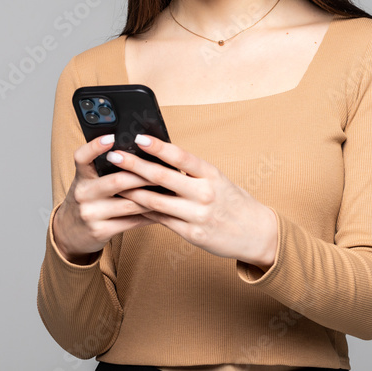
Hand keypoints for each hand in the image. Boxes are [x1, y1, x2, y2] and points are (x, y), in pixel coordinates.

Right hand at [52, 133, 161, 263]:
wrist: (71, 231)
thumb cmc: (89, 198)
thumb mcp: (89, 181)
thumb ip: (106, 169)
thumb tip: (141, 152)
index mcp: (81, 176)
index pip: (82, 157)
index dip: (95, 146)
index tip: (111, 137)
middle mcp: (83, 194)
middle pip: (116, 181)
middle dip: (143, 175)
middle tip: (164, 169)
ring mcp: (91, 214)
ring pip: (129, 203)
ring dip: (153, 196)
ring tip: (170, 189)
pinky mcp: (100, 231)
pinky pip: (132, 221)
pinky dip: (150, 215)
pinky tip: (163, 209)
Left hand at [105, 133, 277, 270]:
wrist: (257, 233)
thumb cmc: (233, 201)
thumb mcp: (218, 180)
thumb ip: (192, 171)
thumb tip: (160, 157)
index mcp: (212, 175)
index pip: (181, 156)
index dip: (158, 146)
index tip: (139, 137)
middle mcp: (205, 193)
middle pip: (163, 177)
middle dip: (135, 165)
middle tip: (115, 155)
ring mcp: (197, 215)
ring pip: (156, 201)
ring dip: (132, 190)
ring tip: (114, 180)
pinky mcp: (192, 234)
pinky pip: (161, 220)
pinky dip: (143, 210)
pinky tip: (130, 203)